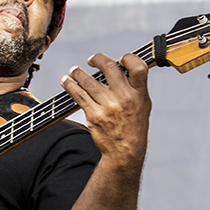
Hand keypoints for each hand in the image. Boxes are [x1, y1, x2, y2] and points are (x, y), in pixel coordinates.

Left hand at [60, 53, 150, 170]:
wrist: (125, 151)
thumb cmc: (134, 126)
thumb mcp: (143, 104)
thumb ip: (134, 86)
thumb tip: (121, 66)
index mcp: (139, 94)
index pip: (138, 67)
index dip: (128, 58)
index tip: (120, 59)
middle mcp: (124, 98)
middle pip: (109, 67)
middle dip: (97, 59)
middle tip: (91, 60)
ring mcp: (108, 106)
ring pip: (88, 81)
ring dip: (78, 72)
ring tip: (74, 71)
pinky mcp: (94, 115)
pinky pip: (78, 95)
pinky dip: (70, 85)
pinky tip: (66, 81)